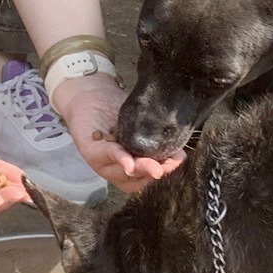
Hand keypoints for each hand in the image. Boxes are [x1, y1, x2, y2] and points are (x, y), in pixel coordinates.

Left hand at [52, 74, 183, 194]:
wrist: (93, 93)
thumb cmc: (120, 111)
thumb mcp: (144, 124)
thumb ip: (159, 137)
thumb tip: (182, 147)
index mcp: (135, 166)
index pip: (152, 177)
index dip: (167, 172)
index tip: (180, 161)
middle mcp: (119, 169)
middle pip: (139, 180)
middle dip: (156, 173)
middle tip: (170, 166)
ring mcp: (104, 163)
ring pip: (124, 172)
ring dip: (141, 169)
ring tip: (154, 166)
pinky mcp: (90, 150)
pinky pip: (107, 156)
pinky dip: (119, 159)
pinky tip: (129, 162)